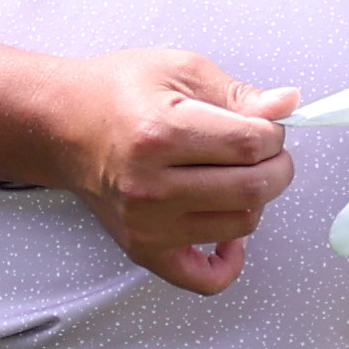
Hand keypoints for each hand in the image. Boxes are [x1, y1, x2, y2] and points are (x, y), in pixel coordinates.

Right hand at [53, 51, 297, 295]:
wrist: (61, 124)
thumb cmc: (116, 91)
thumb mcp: (179, 70)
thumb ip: (237, 93)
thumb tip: (286, 105)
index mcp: (161, 134)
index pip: (251, 145)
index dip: (273, 133)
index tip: (266, 125)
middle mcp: (151, 186)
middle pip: (253, 188)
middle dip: (276, 165)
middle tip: (263, 150)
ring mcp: (147, 224)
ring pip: (241, 224)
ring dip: (255, 200)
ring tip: (236, 176)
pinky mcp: (144, 248)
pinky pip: (204, 278)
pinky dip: (230, 261)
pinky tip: (231, 234)